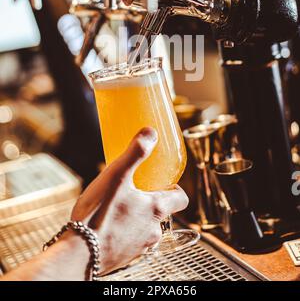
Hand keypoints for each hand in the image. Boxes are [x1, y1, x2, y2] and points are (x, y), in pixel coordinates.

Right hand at [1, 127, 187, 280]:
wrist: (79, 255)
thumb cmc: (98, 216)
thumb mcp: (117, 175)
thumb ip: (135, 152)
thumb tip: (150, 133)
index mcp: (155, 210)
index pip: (181, 198)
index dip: (175, 188)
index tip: (165, 182)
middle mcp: (152, 231)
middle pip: (161, 213)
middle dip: (150, 201)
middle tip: (135, 190)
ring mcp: (138, 247)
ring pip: (145, 228)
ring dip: (136, 217)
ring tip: (117, 207)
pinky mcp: (123, 257)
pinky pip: (129, 241)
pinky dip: (122, 231)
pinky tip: (106, 224)